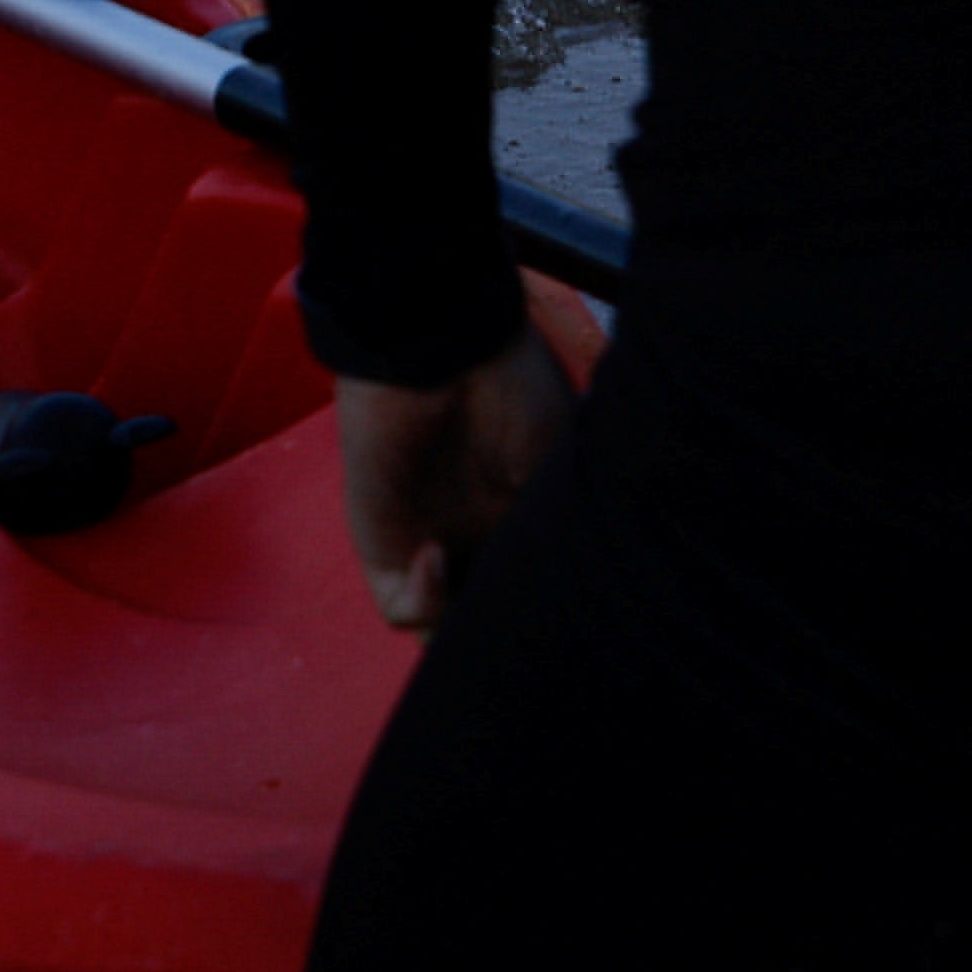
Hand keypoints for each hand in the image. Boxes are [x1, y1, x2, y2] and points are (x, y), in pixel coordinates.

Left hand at [332, 328, 574, 633]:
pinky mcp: (382, 543)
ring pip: (443, 630)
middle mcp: (477, 538)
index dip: (545, 612)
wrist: (438, 340)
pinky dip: (423, 599)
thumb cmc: (511, 384)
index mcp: (521, 518)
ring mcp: (429, 544)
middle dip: (503, 631)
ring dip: (463, 627)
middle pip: (487, 619)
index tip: (569, 619)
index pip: (529, 590)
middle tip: (524, 624)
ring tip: (482, 589)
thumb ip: (565, 528)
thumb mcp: (564, 458)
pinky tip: (438, 554)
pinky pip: (400, 608)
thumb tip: (589, 596)